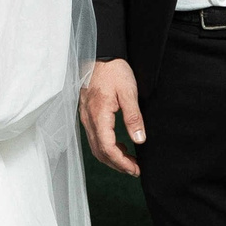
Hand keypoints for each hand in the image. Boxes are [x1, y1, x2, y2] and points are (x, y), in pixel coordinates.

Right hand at [81, 58, 145, 175]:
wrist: (100, 55)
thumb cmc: (114, 71)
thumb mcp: (129, 92)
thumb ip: (133, 117)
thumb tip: (139, 139)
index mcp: (99, 116)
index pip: (108, 149)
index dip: (121, 163)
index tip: (136, 169)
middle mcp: (89, 120)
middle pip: (100, 152)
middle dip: (117, 164)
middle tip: (135, 169)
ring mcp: (86, 117)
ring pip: (96, 147)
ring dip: (112, 157)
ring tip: (129, 161)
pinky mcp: (87, 114)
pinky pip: (94, 137)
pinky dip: (106, 147)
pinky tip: (120, 145)